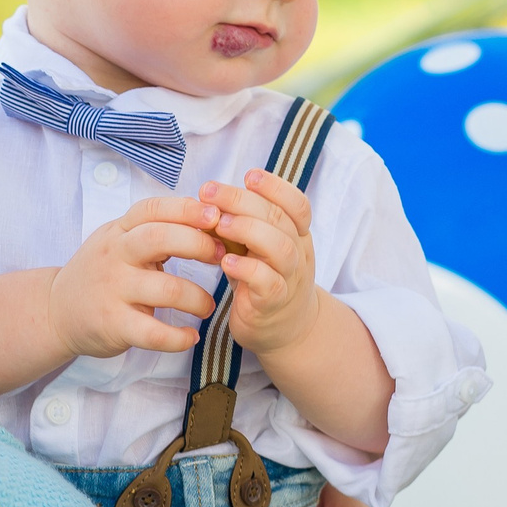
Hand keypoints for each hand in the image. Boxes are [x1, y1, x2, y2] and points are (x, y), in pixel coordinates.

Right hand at [48, 198, 224, 360]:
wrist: (55, 311)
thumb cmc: (100, 272)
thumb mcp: (117, 241)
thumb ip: (153, 229)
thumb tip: (208, 217)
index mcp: (118, 231)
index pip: (153, 210)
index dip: (187, 209)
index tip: (216, 216)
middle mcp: (114, 255)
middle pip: (159, 238)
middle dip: (198, 244)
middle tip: (222, 258)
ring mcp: (113, 290)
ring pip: (165, 289)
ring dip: (197, 298)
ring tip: (207, 306)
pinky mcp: (113, 324)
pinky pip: (153, 333)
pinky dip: (178, 338)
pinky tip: (190, 337)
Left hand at [204, 170, 319, 354]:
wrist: (285, 331)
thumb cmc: (263, 280)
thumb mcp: (255, 248)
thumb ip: (240, 224)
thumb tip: (207, 197)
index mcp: (296, 235)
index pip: (297, 204)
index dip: (276, 187)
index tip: (248, 175)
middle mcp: (298, 253)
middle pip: (279, 219)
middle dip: (243, 201)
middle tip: (210, 192)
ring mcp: (290, 279)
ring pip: (280, 248)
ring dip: (248, 231)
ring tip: (219, 224)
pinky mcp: (274, 304)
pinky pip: (268, 283)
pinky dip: (248, 270)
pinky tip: (226, 262)